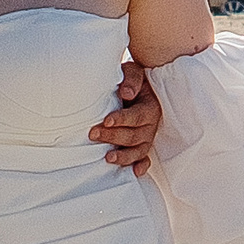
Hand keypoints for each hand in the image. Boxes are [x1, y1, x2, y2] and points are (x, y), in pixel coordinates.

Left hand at [90, 60, 161, 175]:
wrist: (140, 86)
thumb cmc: (132, 79)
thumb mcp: (133, 72)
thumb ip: (131, 79)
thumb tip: (126, 93)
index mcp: (149, 107)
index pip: (136, 116)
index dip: (122, 119)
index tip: (106, 120)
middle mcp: (151, 124)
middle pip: (134, 135)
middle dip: (113, 136)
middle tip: (93, 134)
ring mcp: (148, 137)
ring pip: (138, 150)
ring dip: (124, 155)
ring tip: (108, 157)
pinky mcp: (143, 145)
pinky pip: (145, 158)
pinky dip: (141, 166)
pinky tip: (134, 172)